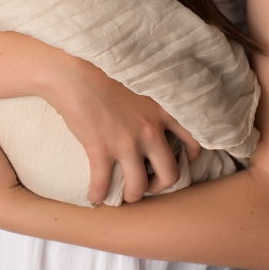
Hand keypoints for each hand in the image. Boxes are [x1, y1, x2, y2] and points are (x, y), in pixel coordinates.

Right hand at [47, 59, 201, 204]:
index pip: (193, 139)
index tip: (182, 162)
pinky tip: (95, 197)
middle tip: (148, 184)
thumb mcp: (141, 84)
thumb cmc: (104, 72)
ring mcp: (127, 143)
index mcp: (163, 111)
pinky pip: (103, 184)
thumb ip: (153, 103)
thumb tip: (152, 120)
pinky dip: (99, 195)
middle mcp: (150, 130)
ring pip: (139, 186)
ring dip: (132, 195)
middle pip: (170, 174)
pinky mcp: (101, 150)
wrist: (74, 72)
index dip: (190, 157)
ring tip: (124, 194)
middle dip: (160, 186)